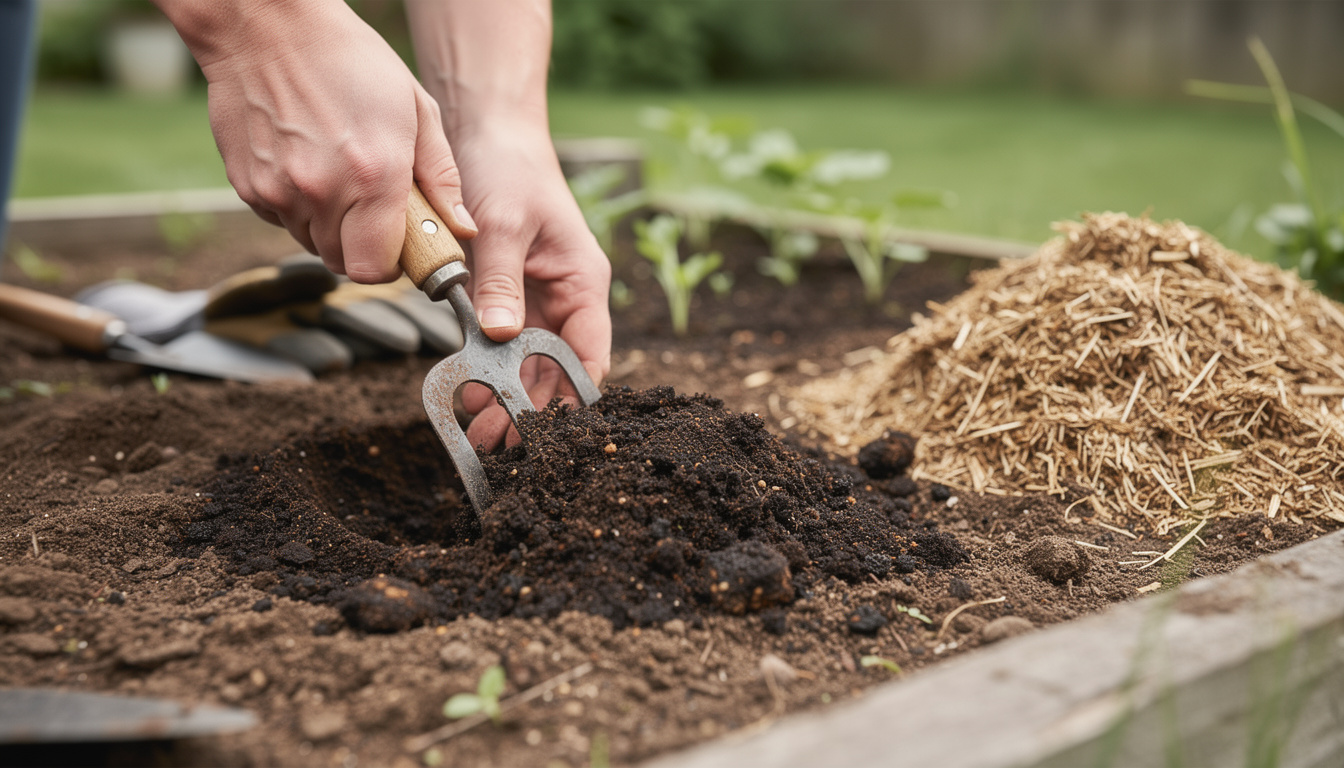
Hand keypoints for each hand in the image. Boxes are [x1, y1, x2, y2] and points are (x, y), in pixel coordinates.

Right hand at [159, 0, 476, 282]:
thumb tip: (461, 228)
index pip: (377, 269)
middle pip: (343, 263)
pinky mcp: (247, 186)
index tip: (399, 245)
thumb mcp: (416, 109)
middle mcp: (322, 192)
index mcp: (374, 177)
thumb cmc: (351, 60)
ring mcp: (279, 191)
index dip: (392, 264)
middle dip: (363, 247)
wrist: (267, 26)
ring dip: (330, 227)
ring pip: (311, 243)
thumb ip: (441, 176)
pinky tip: (306, 163)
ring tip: (338, 176)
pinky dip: (297, 207)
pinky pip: (281, 220)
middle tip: (372, 209)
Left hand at [451, 122, 611, 450]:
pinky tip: (467, 394)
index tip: (546, 430)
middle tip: (500, 443)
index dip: (573, 395)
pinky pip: (499, 343)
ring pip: (528, 363)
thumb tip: (498, 335)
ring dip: (508, 396)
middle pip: (558, 368)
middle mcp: (565, 298)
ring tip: (481, 432)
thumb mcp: (505, 224)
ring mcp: (535, 299)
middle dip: (533, 408)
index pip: (590, 353)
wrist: (488, 130)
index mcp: (583, 283)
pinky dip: (486, 369)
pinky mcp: (504, 295)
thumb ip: (500, 281)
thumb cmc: (510, 168)